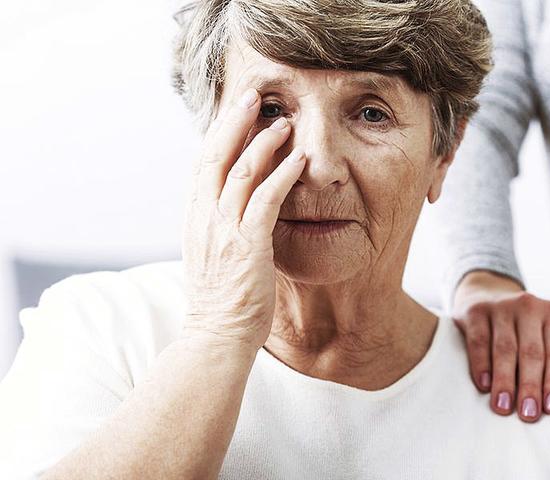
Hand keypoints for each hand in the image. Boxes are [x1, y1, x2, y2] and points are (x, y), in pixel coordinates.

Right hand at [181, 88, 305, 350]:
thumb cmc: (220, 301)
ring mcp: (224, 230)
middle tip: (253, 95)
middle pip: (215, 156)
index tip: (234, 111)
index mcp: (195, 219)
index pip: (203, 164)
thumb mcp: (209, 255)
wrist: (216, 337)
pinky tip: (299, 160)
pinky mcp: (248, 245)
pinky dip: (283, 176)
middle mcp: (204, 218)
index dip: (218, 134)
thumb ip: (217, 226)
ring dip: (263, 143)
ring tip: (283, 122)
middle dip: (234, 122)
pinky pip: (266, 200)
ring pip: (240, 172)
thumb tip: (228, 207)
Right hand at [453, 271, 549, 422]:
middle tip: (528, 414)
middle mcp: (529, 306)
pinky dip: (481, 364)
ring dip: (504, 380)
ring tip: (503, 407)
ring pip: (504, 349)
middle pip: (531, 352)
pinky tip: (483, 384)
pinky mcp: (475, 311)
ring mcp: (500, 306)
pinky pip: (479, 341)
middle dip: (530, 386)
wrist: (488, 296)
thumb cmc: (523, 329)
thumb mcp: (546, 337)